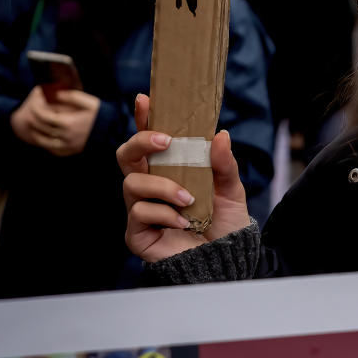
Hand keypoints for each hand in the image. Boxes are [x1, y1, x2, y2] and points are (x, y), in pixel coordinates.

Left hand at [10, 86, 99, 156]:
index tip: (33, 105)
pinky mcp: (70, 151)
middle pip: (41, 128)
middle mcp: (65, 135)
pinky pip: (52, 150)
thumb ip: (71, 96)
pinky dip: (45, 144)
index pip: (44, 117)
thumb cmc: (101, 114)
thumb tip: (55, 93)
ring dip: (35, 133)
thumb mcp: (89, 102)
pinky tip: (44, 139)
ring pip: (43, 141)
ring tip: (33, 127)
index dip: (36, 110)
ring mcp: (67, 145)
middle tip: (30, 114)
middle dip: (33, 120)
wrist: (113, 131)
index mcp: (68, 122)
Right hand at [117, 94, 251, 261]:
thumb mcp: (231, 190)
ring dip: (163, 186)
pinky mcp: (137, 233)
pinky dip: (163, 213)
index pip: (152, 142)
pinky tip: (183, 221)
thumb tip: (220, 135)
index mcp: (170, 171)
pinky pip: (138, 213)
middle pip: (126, 156)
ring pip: (132, 183)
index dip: (144, 119)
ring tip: (189, 199)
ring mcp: (141, 209)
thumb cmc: (225, 223)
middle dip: (139, 142)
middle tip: (164, 141)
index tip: (145, 99)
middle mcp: (151, 187)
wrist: (226, 259)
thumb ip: (224, 164)